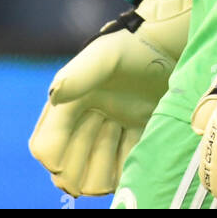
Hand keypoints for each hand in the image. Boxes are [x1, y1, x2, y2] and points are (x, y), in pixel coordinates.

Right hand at [30, 0, 191, 195]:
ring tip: (121, 144)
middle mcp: (86, 118)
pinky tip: (137, 157)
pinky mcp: (137, 132)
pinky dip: (127, 171)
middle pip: (69, 167)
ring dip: (104, 172)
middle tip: (103, 152)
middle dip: (81, 169)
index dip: (54, 160)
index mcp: (69, 101)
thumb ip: (79, 75)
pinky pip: (125, 167)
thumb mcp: (105, 57)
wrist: (171, 43)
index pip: (45, 145)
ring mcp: (112, 128)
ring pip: (96, 174)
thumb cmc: (133, 46)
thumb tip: (54, 95)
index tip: (67, 165)